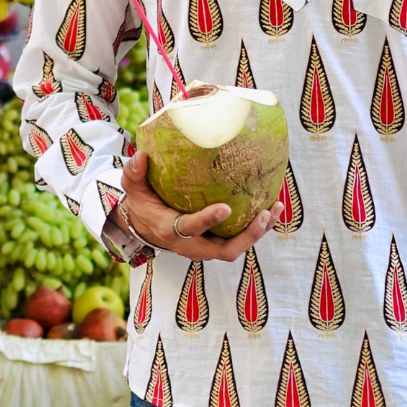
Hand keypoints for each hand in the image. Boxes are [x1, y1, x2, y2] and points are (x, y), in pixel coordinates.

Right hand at [119, 149, 272, 259]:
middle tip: (263, 214)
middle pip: (223, 250)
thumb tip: (141, 155)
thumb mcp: (132, 189)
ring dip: (257, 232)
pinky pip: (238, 241)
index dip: (207, 221)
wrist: (143, 227)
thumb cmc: (141, 204)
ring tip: (274, 209)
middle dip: (246, 236)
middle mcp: (190, 245)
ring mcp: (204, 247)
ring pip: (235, 248)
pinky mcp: (214, 243)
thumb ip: (134, 173)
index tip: (226, 207)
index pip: (189, 228)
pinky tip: (272, 208)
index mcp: (169, 230)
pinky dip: (256, 228)